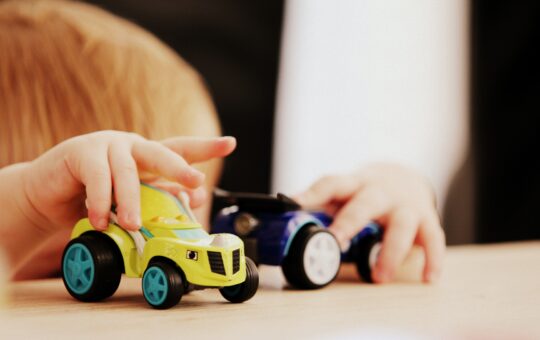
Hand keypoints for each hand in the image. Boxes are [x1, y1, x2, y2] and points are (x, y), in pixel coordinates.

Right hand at [21, 130, 235, 232]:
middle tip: (195, 181)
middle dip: (180, 167)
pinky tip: (101, 220)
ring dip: (132, 201)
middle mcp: (131, 146)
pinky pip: (97, 178)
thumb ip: (157, 198)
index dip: (206, 147)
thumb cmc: (93, 199)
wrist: (46, 197)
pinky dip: (101, 202)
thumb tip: (192, 200)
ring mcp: (106, 145)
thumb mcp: (130, 201)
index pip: (180, 149)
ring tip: (134, 224)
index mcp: (147, 156)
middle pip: (161, 152)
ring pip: (128, 172)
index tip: (231, 143)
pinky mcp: (80, 152)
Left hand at [294, 163, 444, 283]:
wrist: (405, 176)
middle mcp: (380, 191)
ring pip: (402, 224)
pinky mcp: (427, 219)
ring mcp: (406, 205)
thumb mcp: (345, 193)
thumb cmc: (366, 191)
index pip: (332, 183)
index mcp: (354, 184)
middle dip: (351, 221)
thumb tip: (285, 222)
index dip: (313, 193)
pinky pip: (433, 239)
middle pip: (366, 202)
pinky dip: (432, 259)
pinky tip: (427, 278)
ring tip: (379, 277)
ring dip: (390, 251)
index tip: (294, 203)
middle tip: (336, 241)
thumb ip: (322, 207)